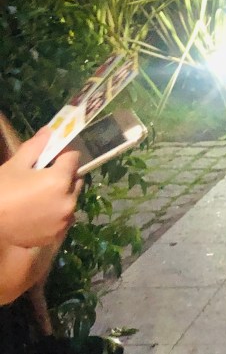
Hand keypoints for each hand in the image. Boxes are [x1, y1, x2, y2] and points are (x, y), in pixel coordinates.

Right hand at [0, 128, 81, 247]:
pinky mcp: (58, 235)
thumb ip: (36, 147)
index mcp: (60, 180)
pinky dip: (57, 213)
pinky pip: (64, 217)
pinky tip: (38, 213)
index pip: (74, 157)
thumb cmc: (0, 191)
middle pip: (76, 179)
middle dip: (64, 175)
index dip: (63, 155)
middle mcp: (69, 200)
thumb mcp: (15, 165)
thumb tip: (50, 131)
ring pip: (71, 198)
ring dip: (62, 194)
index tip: (51, 158)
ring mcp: (64, 220)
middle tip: (43, 177)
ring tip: (39, 197)